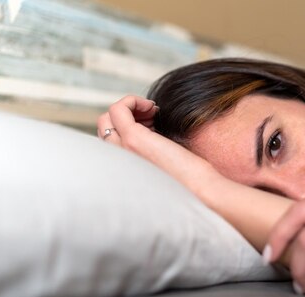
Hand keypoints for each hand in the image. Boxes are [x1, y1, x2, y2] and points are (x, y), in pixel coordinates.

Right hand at [97, 95, 218, 195]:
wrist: (199, 187)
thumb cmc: (188, 175)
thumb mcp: (162, 159)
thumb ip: (149, 146)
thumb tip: (149, 126)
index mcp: (126, 165)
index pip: (110, 137)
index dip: (129, 124)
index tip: (152, 123)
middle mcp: (120, 160)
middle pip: (104, 126)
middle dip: (127, 113)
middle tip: (152, 116)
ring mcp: (124, 149)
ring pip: (108, 117)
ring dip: (131, 107)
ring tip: (154, 113)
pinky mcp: (134, 139)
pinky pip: (119, 109)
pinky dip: (133, 101)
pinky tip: (154, 108)